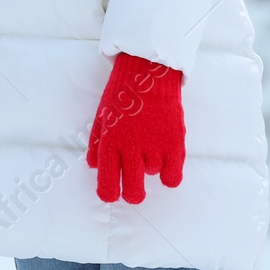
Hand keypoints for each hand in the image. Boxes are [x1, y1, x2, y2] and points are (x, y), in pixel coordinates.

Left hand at [86, 51, 185, 202]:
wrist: (148, 75)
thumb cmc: (122, 96)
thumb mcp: (102, 117)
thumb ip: (96, 144)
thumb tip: (93, 166)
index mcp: (110, 143)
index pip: (107, 183)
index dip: (108, 193)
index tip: (111, 194)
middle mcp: (131, 149)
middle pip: (133, 192)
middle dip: (132, 194)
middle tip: (134, 189)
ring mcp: (154, 148)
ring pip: (152, 175)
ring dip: (150, 166)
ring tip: (149, 143)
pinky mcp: (175, 145)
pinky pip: (172, 177)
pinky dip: (169, 175)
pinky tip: (166, 163)